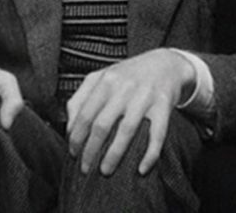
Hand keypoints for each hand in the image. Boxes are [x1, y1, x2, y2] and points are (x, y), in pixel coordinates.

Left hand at [66, 49, 194, 176]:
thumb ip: (81, 97)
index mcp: (106, 80)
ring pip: (126, 130)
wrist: (165, 64)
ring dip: (114, 155)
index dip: (76, 137)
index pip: (85, 114)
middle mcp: (124, 87)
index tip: (73, 154)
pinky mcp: (164, 105)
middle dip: (90, 150)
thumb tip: (70, 127)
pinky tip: (141, 169)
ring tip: (106, 171)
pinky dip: (150, 154)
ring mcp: (145, 96)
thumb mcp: (102, 77)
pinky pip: (157, 134)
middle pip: (102, 124)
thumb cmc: (129, 75)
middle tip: (85, 168)